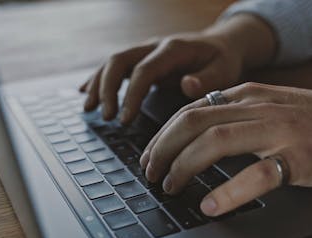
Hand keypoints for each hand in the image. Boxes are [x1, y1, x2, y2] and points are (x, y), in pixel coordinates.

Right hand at [80, 14, 275, 123]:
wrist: (221, 44)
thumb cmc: (223, 60)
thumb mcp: (225, 70)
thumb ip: (208, 79)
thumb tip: (187, 85)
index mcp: (173, 49)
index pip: (144, 70)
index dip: (131, 95)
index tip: (124, 119)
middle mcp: (154, 46)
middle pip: (119, 60)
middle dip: (107, 89)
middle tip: (106, 117)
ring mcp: (145, 50)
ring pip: (112, 61)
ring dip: (98, 84)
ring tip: (89, 108)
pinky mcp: (141, 58)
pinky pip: (115, 66)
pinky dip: (99, 79)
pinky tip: (87, 93)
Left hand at [140, 82, 311, 216]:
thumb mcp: (277, 106)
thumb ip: (242, 115)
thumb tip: (202, 134)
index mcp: (251, 95)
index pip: (190, 110)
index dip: (163, 135)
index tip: (151, 156)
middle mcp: (261, 107)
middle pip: (193, 122)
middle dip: (162, 149)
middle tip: (150, 173)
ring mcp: (282, 130)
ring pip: (215, 141)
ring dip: (183, 166)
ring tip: (170, 187)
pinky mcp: (304, 157)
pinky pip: (258, 174)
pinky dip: (229, 192)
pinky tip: (211, 206)